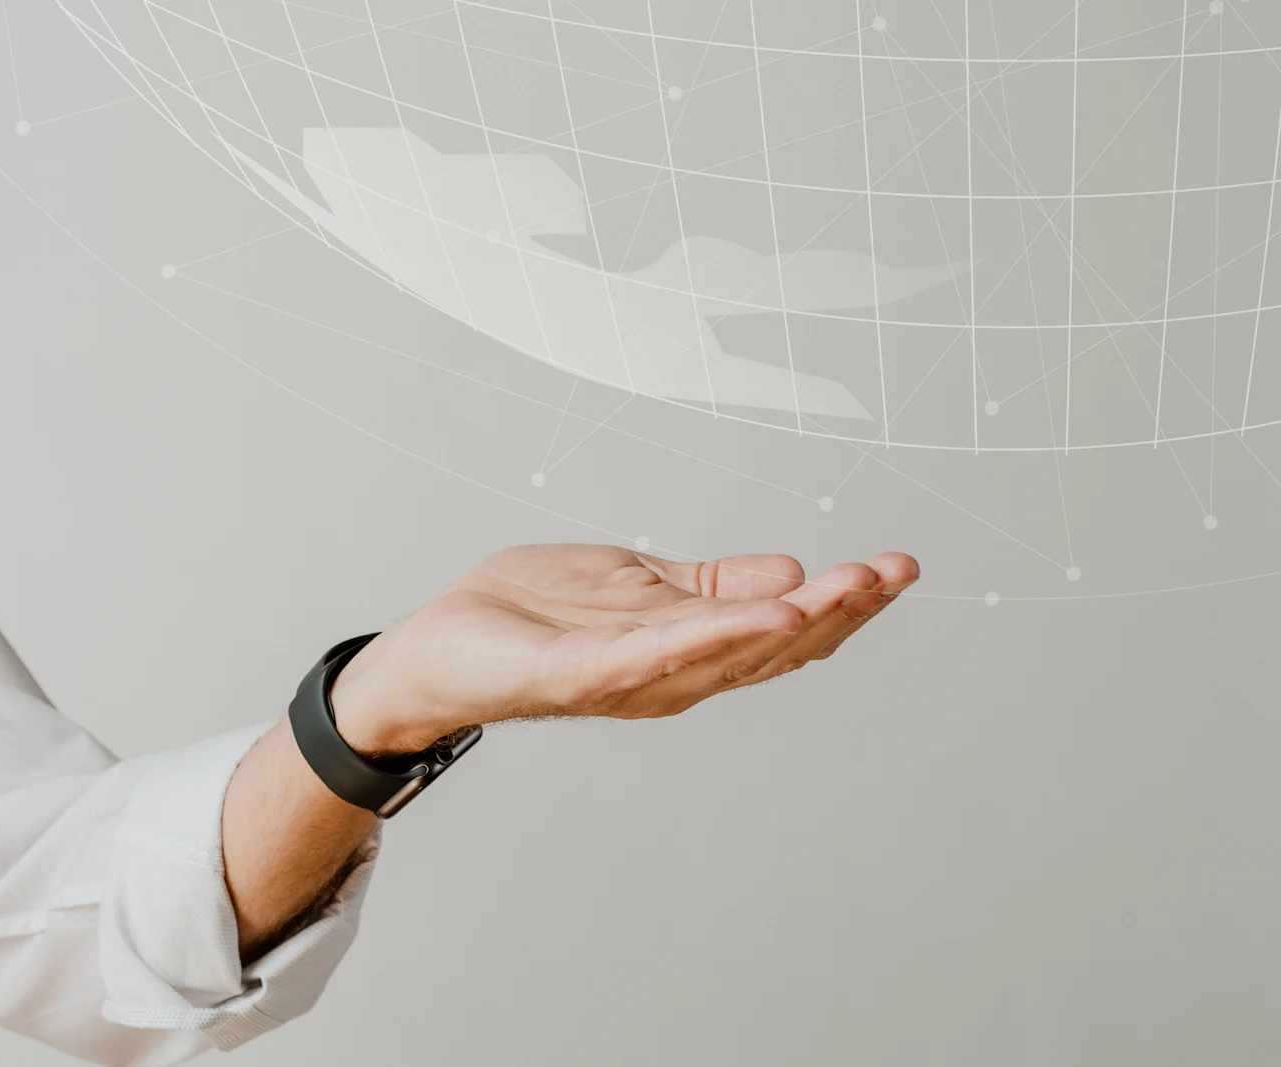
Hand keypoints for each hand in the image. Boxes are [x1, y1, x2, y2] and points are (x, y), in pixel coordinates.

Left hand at [329, 543, 918, 754]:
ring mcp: (630, 680)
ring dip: (797, 621)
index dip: (841, 604)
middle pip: (772, 648)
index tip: (897, 568)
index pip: (780, 631)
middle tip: (897, 572)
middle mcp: (671, 676)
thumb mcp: (639, 583)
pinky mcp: (583, 673)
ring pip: (730, 654)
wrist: (440, 643)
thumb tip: (794, 570)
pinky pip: (658, 655)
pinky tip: (766, 613)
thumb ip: (712, 585)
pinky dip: (716, 635)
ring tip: (853, 587)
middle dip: (840, 610)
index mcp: (687, 650)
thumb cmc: (532, 615)